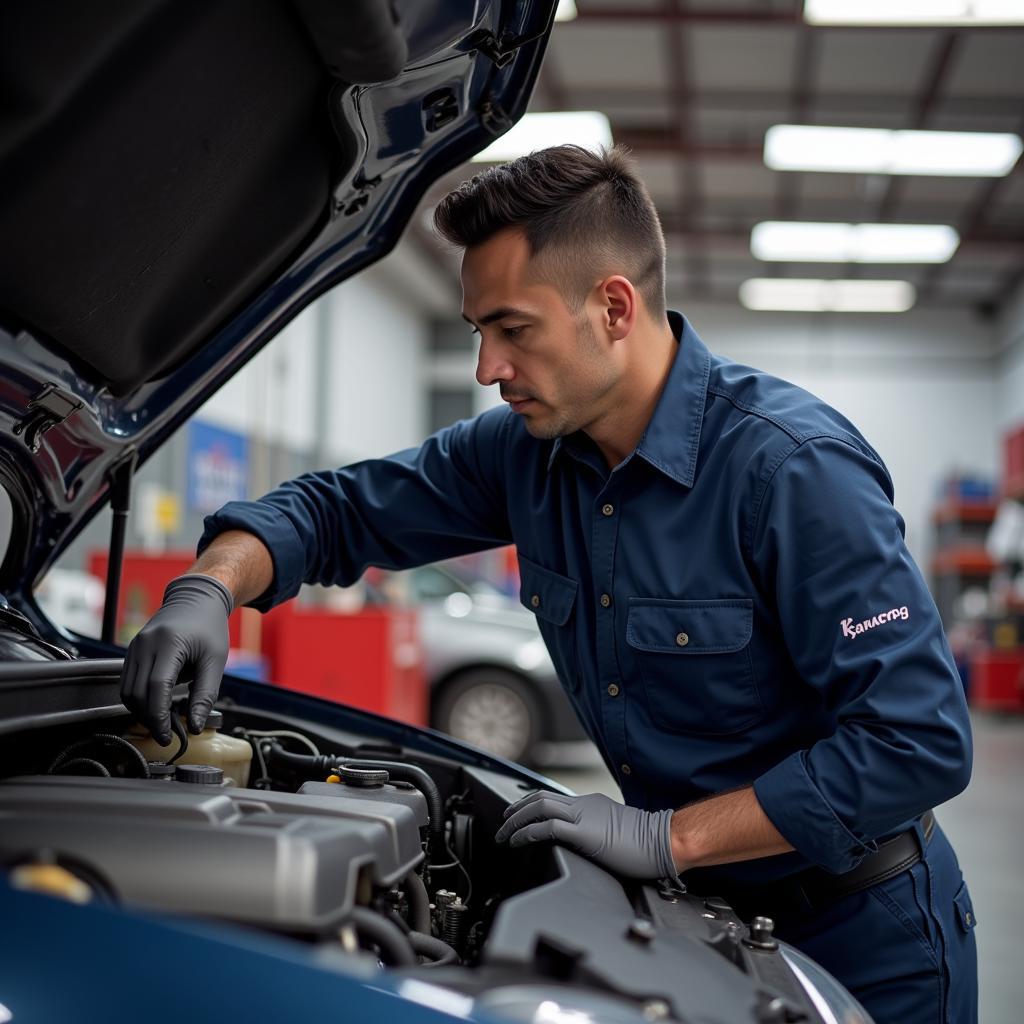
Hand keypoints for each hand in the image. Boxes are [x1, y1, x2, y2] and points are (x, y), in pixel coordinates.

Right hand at [119, 574, 232, 743]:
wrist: (198, 599)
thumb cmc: (209, 626)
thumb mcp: (215, 660)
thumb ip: (205, 694)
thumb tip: (196, 725)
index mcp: (168, 643)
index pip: (155, 688)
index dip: (159, 716)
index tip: (167, 735)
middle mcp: (145, 644)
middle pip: (136, 693)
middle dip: (149, 719)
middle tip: (166, 733)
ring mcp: (135, 647)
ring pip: (126, 691)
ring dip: (141, 711)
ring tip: (162, 721)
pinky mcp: (132, 651)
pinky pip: (127, 682)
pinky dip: (138, 699)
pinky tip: (155, 705)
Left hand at [495, 791, 677, 878]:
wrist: (665, 841)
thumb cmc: (648, 842)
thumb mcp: (615, 830)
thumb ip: (596, 830)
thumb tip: (585, 841)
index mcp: (590, 803)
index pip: (552, 798)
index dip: (530, 806)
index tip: (518, 816)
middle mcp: (583, 804)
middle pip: (540, 797)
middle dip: (516, 809)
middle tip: (503, 822)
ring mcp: (584, 816)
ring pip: (539, 807)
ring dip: (516, 821)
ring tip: (503, 835)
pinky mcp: (585, 833)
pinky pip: (548, 828)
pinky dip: (527, 833)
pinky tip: (518, 842)